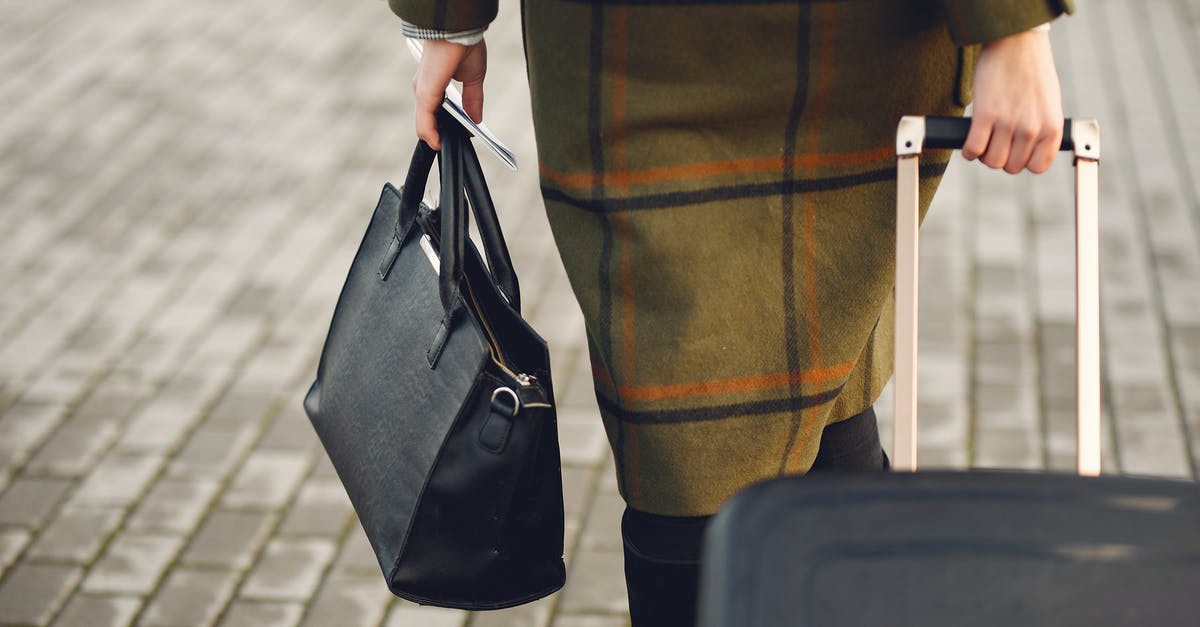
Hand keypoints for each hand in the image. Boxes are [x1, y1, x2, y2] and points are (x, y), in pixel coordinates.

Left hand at [412, 39, 486, 149]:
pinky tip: (438, 145)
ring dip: (437, 139)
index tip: (463, 134)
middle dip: (443, 135)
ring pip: (425, 125)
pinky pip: (424, 123)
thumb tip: (476, 119)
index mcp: (434, 84)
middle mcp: (424, 89)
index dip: (448, 126)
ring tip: (449, 148)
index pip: (436, 112)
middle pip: (429, 120)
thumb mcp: (473, 78)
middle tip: (457, 144)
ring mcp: (423, 93)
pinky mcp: (425, 95)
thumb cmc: (464, 45)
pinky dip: (431, 136)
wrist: (460, 31)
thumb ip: (473, 100)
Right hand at [963, 29, 1062, 173]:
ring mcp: (1007, 122)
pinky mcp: (984, 114)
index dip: (1024, 162)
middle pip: (1010, 167)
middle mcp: (1032, 127)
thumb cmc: (1033, 71)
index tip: (1017, 152)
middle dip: (1002, 158)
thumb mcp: (1049, 103)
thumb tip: (1027, 151)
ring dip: (984, 155)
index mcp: (1051, 126)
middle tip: (997, 144)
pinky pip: (973, 148)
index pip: (1037, 167)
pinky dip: (969, 151)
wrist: (1017, 42)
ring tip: (984, 142)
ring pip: (991, 161)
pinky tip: (969, 143)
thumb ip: (1042, 129)